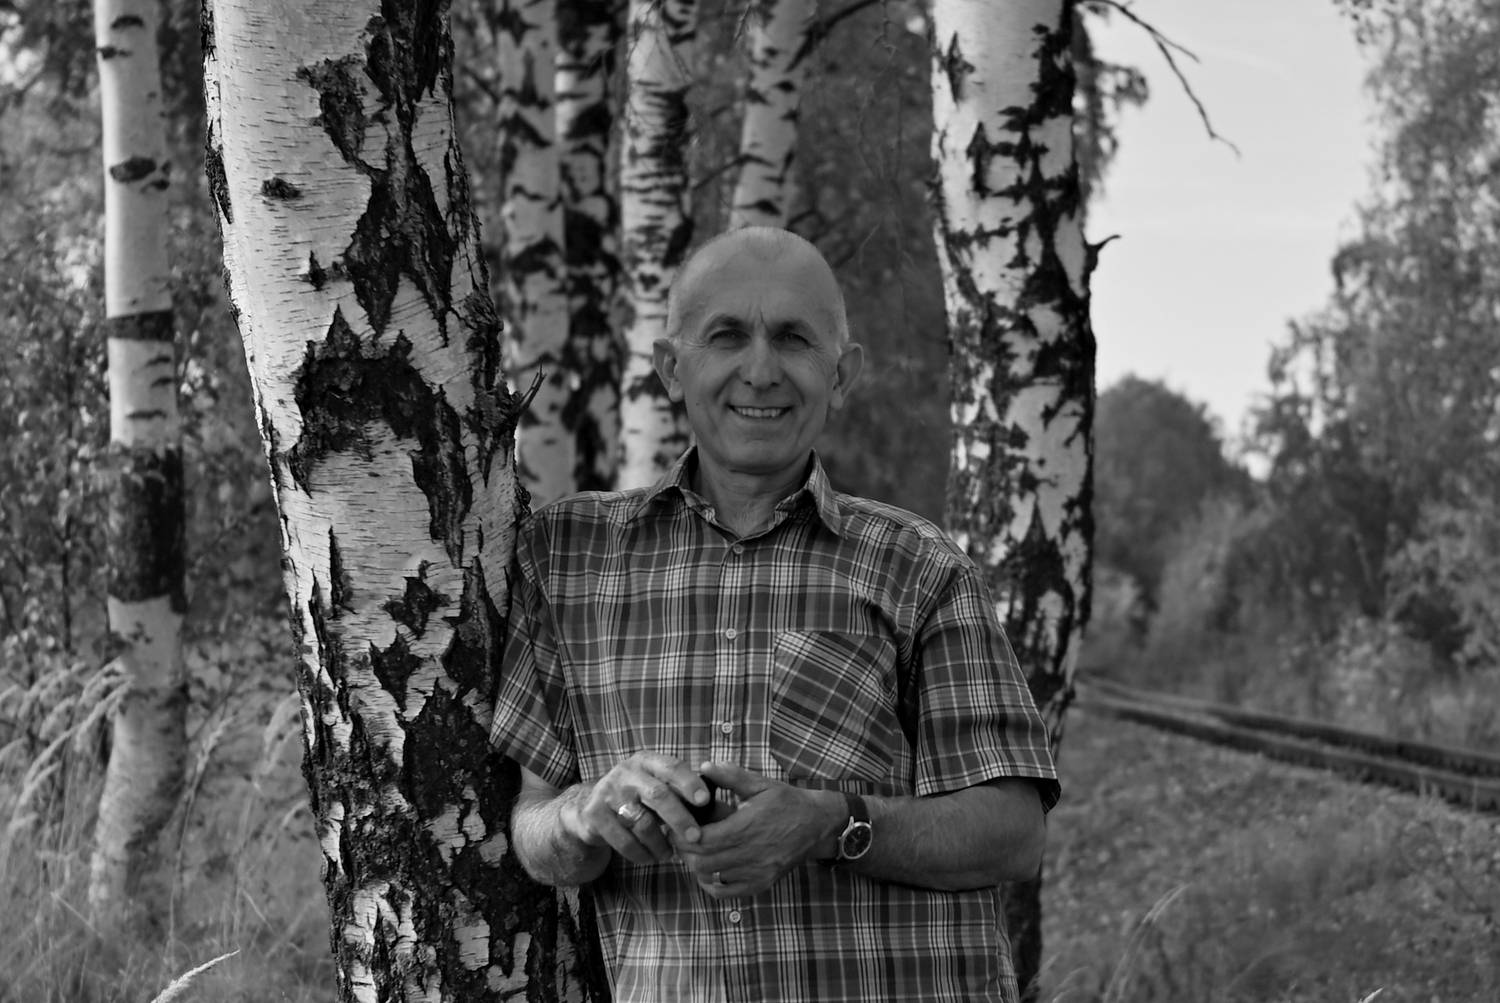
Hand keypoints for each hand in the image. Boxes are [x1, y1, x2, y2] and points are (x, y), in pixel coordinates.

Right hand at [564, 752, 714, 865]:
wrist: (588, 809)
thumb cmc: (636, 798)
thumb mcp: (655, 787)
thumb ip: (679, 792)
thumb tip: (716, 807)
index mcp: (646, 762)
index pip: (671, 767)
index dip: (689, 783)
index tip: (705, 799)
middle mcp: (626, 772)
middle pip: (658, 795)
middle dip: (680, 818)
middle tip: (696, 837)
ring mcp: (608, 792)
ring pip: (642, 822)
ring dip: (660, 844)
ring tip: (669, 854)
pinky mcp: (594, 814)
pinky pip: (624, 840)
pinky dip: (641, 853)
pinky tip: (650, 858)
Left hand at [674, 761, 839, 899]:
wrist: (817, 823)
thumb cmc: (786, 801)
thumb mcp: (760, 784)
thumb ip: (731, 776)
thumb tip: (704, 766)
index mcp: (747, 826)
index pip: (702, 839)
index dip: (684, 834)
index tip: (678, 825)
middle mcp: (751, 852)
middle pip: (702, 861)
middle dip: (686, 850)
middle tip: (681, 838)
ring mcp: (757, 871)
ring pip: (712, 877)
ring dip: (697, 866)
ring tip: (695, 851)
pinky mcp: (762, 883)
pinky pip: (727, 893)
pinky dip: (712, 883)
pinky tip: (711, 869)